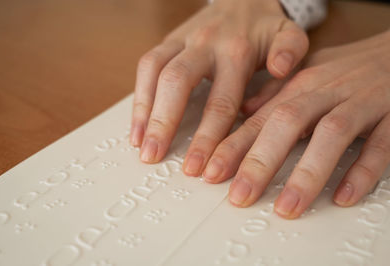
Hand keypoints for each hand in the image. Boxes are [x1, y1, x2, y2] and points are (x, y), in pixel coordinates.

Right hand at [130, 0, 308, 177]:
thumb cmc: (265, 28)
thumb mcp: (289, 34)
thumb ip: (290, 51)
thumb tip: (280, 69)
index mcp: (237, 51)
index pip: (221, 101)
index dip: (208, 137)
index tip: (201, 167)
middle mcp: (205, 44)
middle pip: (177, 83)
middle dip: (165, 124)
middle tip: (155, 157)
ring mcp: (182, 41)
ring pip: (154, 72)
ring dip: (144, 111)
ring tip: (141, 146)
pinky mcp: (168, 41)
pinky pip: (146, 66)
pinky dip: (139, 97)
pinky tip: (137, 125)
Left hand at [203, 30, 389, 218]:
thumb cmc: (347, 69)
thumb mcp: (305, 75)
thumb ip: (274, 96)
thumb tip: (242, 114)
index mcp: (300, 86)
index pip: (260, 119)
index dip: (233, 147)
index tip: (211, 173)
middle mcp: (326, 93)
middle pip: (287, 123)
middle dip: (260, 162)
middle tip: (240, 196)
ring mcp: (360, 103)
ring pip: (331, 134)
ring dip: (307, 173)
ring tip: (287, 207)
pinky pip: (380, 144)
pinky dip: (363, 170)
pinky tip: (344, 196)